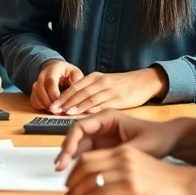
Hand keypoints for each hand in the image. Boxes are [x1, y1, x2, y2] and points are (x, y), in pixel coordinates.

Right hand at [30, 60, 83, 111]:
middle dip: (50, 104)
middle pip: (41, 91)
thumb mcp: (75, 72)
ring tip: (57, 112)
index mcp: (52, 70)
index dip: (55, 95)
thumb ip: (77, 80)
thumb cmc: (66, 72)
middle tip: (60, 112)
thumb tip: (77, 92)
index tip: (61, 105)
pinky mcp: (33, 92)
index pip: (50, 82)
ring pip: (36, 97)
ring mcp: (36, 84)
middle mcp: (41, 76)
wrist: (53, 68)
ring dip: (46, 107)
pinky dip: (41, 108)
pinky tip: (50, 110)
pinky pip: (34, 102)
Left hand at [50, 68, 166, 114]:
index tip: (52, 105)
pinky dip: (93, 111)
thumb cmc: (122, 84)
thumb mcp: (103, 83)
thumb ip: (89, 91)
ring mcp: (110, 91)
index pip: (75, 87)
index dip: (62, 96)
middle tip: (54, 110)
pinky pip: (103, 106)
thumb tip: (72, 104)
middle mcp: (101, 82)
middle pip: (79, 92)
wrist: (143, 81)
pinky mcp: (119, 100)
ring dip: (77, 106)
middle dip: (65, 102)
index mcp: (95, 77)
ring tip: (66, 113)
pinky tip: (86, 117)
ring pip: (90, 99)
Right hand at [55, 113, 195, 170]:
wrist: (170, 141)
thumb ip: (119, 153)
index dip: (69, 142)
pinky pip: (86, 154)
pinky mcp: (103, 147)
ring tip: (65, 176)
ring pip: (79, 147)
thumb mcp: (140, 147)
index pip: (80, 126)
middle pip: (76, 137)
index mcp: (108, 116)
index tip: (64, 158)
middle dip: (66, 152)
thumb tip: (101, 164)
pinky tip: (78, 177)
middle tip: (59, 169)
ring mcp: (101, 136)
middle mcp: (101, 124)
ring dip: (71, 159)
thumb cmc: (158, 138)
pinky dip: (80, 164)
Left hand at [59, 145, 195, 194]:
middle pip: (85, 165)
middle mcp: (123, 157)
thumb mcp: (139, 170)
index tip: (69, 185)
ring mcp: (127, 171)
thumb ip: (119, 173)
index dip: (74, 171)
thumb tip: (98, 187)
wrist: (188, 186)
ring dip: (75, 194)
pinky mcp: (132, 186)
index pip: (90, 157)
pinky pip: (100, 192)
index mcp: (124, 151)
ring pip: (90, 179)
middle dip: (71, 182)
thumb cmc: (166, 182)